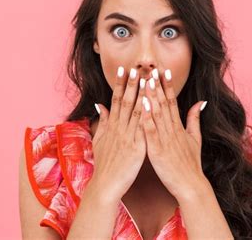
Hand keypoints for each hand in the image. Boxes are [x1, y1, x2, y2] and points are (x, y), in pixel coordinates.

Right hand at [91, 66, 146, 202]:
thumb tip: (100, 104)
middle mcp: (118, 128)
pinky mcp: (136, 148)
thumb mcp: (99, 140)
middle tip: (136, 67)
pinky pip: (142, 129)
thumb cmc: (104, 164)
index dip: (121, 84)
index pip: (116, 100)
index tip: (124, 70)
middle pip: (125, 102)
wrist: (105, 185)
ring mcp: (127, 137)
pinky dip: (146, 116)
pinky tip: (151, 104)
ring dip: (140, 94)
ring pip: (134, 111)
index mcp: (112, 126)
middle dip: (131, 84)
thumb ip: (102, 121)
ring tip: (146, 79)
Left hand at [141, 68, 207, 200]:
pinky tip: (142, 106)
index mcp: (178, 127)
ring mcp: (165, 139)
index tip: (163, 71)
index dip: (168, 86)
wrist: (191, 185)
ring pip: (157, 113)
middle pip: (164, 103)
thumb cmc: (191, 164)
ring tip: (146, 80)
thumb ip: (194, 120)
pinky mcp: (158, 150)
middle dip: (158, 85)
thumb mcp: (196, 139)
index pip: (172, 102)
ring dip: (151, 96)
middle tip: (152, 69)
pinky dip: (147, 118)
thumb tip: (200, 102)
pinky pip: (151, 131)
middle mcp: (172, 130)